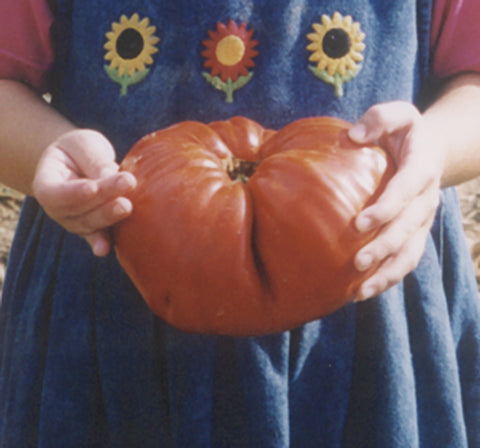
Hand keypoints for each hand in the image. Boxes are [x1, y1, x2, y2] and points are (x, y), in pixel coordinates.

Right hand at [32, 129, 135, 255]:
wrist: (82, 164)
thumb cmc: (80, 151)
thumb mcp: (83, 145)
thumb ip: (93, 160)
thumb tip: (111, 176)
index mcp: (46, 183)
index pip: (54, 192)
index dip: (72, 193)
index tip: (92, 187)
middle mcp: (57, 208)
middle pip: (77, 209)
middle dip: (103, 198)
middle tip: (127, 183)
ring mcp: (74, 222)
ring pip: (90, 223)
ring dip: (110, 215)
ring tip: (128, 205)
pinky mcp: (93, 230)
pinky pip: (97, 237)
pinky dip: (101, 243)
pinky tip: (104, 250)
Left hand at [348, 101, 444, 300]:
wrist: (431, 149)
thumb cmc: (405, 132)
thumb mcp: (398, 114)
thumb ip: (379, 118)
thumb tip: (354, 136)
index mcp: (422, 168)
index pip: (406, 191)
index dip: (386, 209)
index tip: (359, 224)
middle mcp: (426, 199)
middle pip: (408, 229)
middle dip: (384, 247)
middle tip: (357, 262)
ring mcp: (423, 220)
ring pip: (410, 253)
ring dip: (387, 273)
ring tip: (360, 292)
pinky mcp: (416, 233)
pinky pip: (406, 260)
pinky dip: (388, 277)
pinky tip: (363, 291)